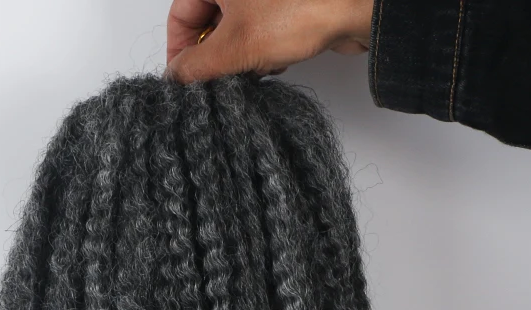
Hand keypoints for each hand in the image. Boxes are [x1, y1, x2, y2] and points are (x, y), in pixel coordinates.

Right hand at [166, 0, 373, 83]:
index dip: (179, 51)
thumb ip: (196, 67)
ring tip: (253, 70)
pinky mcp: (285, 6)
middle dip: (214, 57)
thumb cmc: (300, 8)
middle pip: (207, 22)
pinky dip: (261, 51)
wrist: (355, 6)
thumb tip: (175, 79)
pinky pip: (260, 31)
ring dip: (239, 57)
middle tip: (221, 81)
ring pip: (234, 30)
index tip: (185, 82)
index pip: (180, 14)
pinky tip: (273, 63)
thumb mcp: (235, 47)